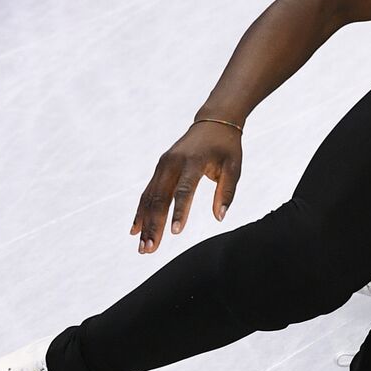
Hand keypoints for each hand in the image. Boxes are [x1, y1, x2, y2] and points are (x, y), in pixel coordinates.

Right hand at [130, 119, 242, 253]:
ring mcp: (163, 165)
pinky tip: (135, 229)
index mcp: (193, 161)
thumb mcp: (234, 167)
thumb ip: (227, 192)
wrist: (213, 122)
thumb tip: (219, 218)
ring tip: (143, 246)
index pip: (184, 190)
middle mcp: (172, 162)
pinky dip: (141, 211)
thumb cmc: (226, 147)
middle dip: (154, 225)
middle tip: (149, 248)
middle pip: (160, 197)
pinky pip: (147, 192)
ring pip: (149, 197)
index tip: (175, 232)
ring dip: (144, 222)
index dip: (179, 211)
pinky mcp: (159, 169)